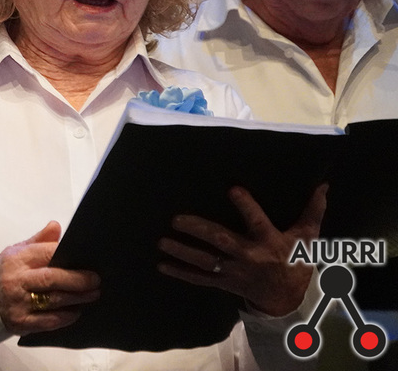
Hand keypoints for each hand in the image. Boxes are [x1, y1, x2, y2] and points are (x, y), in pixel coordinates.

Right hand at [0, 220, 100, 334]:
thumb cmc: (7, 273)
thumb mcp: (16, 252)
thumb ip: (38, 240)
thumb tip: (56, 226)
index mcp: (15, 259)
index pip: (46, 253)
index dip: (67, 255)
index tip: (86, 259)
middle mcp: (15, 280)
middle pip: (52, 278)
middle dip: (77, 280)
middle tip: (96, 280)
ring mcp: (17, 303)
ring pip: (53, 300)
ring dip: (76, 298)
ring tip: (93, 294)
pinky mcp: (21, 322)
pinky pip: (48, 320)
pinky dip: (65, 317)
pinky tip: (76, 311)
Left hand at [158, 184, 326, 316]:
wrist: (290, 300)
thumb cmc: (296, 261)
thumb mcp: (307, 237)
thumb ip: (312, 210)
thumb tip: (322, 184)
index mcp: (269, 241)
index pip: (257, 221)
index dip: (246, 206)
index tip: (232, 189)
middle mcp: (249, 256)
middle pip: (222, 241)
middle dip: (199, 231)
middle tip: (177, 219)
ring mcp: (235, 271)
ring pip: (206, 261)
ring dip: (183, 252)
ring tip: (162, 242)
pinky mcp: (225, 283)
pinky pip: (201, 279)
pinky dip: (181, 273)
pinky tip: (162, 265)